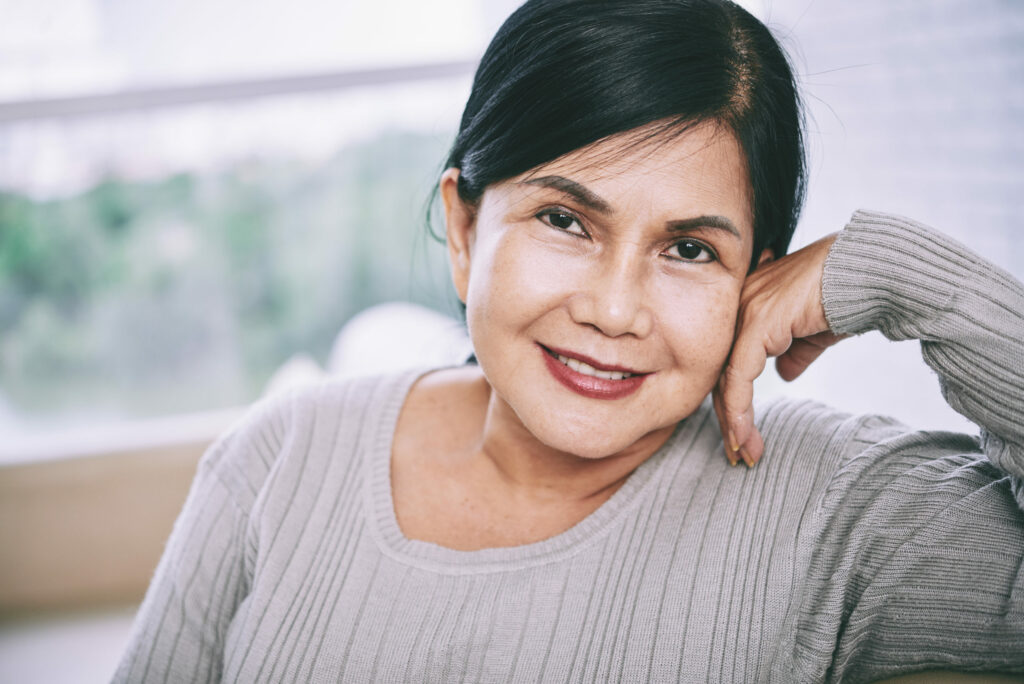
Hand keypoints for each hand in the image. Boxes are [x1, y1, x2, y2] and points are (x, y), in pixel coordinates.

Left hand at [713, 233, 845, 466]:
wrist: (871, 272)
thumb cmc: (849, 294)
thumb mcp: (813, 330)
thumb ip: (794, 351)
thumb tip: (784, 374)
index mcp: (747, 302)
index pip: (728, 360)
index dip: (732, 400)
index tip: (741, 435)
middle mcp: (737, 303)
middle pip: (720, 371)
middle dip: (728, 418)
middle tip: (737, 454)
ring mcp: (744, 311)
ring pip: (726, 378)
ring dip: (734, 422)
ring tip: (743, 453)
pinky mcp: (757, 322)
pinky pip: (739, 376)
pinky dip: (740, 410)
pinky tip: (744, 436)